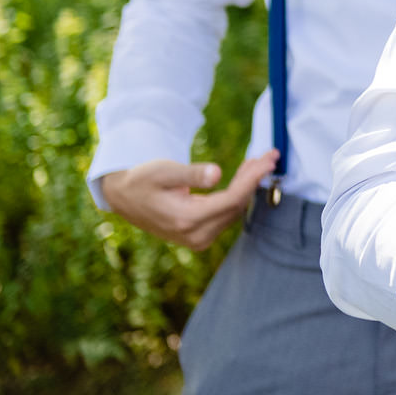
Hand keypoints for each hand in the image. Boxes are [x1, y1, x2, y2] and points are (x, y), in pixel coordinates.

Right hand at [100, 150, 278, 249]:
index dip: (253, 179)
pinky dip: (238, 194)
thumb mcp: (164, 171)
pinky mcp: (201, 236)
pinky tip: (244, 175)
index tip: (269, 159)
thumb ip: (191, 174)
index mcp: (186, 220)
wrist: (125, 198)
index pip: (232, 200)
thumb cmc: (143, 180)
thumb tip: (217, 173)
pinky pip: (227, 213)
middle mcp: (195, 235)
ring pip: (234, 210)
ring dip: (249, 186)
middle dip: (255, 179)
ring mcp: (199, 239)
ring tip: (259, 161)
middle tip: (270, 155)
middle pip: (237, 205)